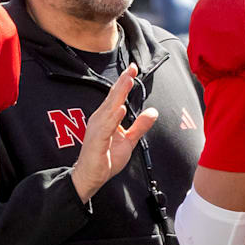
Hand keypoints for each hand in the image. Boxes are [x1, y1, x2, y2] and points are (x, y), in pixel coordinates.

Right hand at [71, 65, 157, 202]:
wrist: (90, 176)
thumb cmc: (106, 158)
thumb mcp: (129, 140)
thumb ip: (140, 126)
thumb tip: (153, 112)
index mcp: (106, 117)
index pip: (116, 96)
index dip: (124, 82)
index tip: (133, 68)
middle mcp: (100, 119)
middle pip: (113, 98)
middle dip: (122, 82)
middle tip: (131, 68)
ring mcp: (97, 129)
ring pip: (109, 108)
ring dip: (118, 94)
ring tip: (127, 82)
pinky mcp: (97, 141)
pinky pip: (106, 128)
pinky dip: (113, 118)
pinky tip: (121, 109)